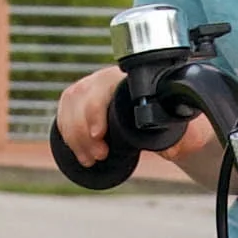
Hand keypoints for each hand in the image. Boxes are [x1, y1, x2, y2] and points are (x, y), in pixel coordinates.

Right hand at [50, 61, 210, 172]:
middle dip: (84, 132)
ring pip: (69, 107)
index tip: (100, 134)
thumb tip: (170, 150)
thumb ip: (174, 135)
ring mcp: (86, 89)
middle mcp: (101, 79)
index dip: (95, 111)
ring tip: (91, 159)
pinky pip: (62, 115)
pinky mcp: (75, 102)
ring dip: (75, 137)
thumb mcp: (172, 122)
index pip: (102, 89)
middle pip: (80, 99)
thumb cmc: (162, 113)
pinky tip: (80, 153)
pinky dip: (68, 136)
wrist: (151, 109)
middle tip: (100, 155)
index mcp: (123, 78)